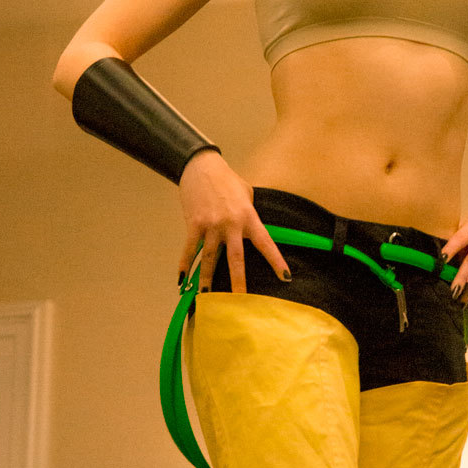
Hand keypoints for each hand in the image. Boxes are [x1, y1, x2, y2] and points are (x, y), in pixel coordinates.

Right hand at [177, 150, 290, 293]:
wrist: (201, 166)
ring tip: (206, 297)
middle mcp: (231, 223)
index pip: (266, 243)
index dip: (276, 261)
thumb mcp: (246, 195)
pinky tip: (182, 280)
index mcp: (248, 217)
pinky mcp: (194, 224)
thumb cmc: (227, 180)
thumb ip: (250, 215)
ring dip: (207, 279)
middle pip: (236, 257)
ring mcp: (211, 224)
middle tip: (240, 301)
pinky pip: (190, 249)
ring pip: (210, 257)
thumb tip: (251, 232)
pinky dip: (185, 265)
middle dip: (238, 280)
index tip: (286, 277)